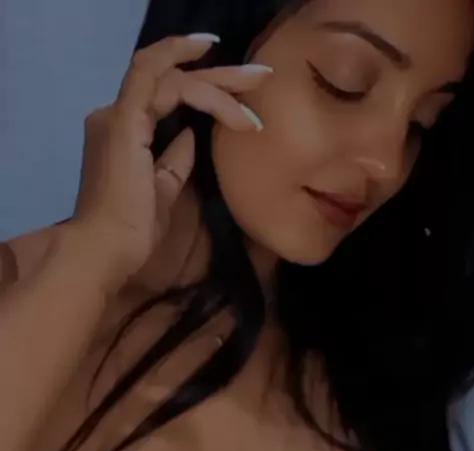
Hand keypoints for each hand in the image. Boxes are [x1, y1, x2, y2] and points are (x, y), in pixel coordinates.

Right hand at [70, 35, 270, 283]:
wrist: (105, 248)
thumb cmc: (131, 230)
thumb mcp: (163, 190)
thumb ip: (175, 160)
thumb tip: (190, 135)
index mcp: (122, 131)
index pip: (163, 92)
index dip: (201, 84)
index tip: (239, 87)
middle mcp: (115, 114)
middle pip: (170, 78)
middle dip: (219, 74)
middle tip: (261, 73)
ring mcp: (118, 114)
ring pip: (171, 76)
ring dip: (217, 77)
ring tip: (257, 80)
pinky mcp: (125, 120)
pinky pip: (162, 83)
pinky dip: (196, 80)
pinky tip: (225, 81)